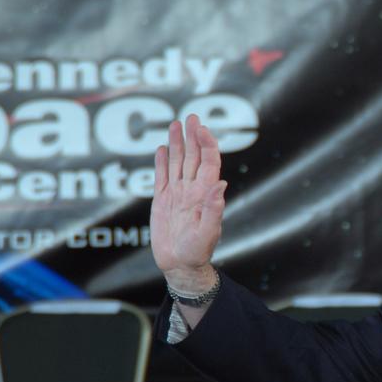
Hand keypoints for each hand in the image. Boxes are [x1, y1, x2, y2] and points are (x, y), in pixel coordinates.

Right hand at [151, 114, 226, 290]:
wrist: (180, 265)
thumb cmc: (197, 251)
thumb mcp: (208, 232)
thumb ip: (214, 208)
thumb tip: (221, 184)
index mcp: (205, 194)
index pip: (209, 162)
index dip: (207, 145)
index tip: (202, 129)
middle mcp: (192, 189)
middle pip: (193, 157)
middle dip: (193, 136)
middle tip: (191, 117)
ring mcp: (177, 193)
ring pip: (177, 162)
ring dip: (176, 144)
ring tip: (176, 125)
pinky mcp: (162, 200)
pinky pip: (162, 177)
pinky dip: (161, 162)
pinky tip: (160, 149)